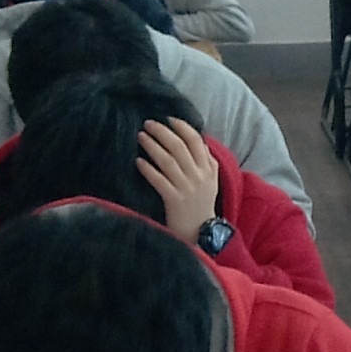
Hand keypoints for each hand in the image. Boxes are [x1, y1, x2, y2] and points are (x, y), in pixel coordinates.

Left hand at [136, 116, 220, 240]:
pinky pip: (159, 180)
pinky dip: (148, 169)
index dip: (182, 127)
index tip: (169, 119)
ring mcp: (186, 188)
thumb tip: (201, 141)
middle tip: (148, 123)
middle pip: (179, 147)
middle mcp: (198, 176)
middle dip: (162, 132)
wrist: (201, 233)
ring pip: (168, 161)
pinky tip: (138, 161)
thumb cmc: (202, 205)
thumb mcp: (212, 181)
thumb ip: (208, 161)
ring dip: (152, 146)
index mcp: (208, 169)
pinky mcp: (174, 200)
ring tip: (140, 136)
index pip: (196, 141)